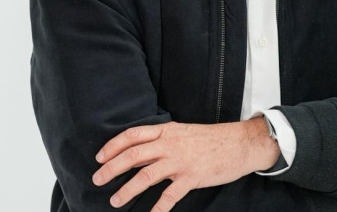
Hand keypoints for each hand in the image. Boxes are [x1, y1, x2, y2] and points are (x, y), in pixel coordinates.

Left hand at [92, 118, 277, 211]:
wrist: (239, 143)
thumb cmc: (210, 139)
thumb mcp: (181, 132)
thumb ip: (161, 141)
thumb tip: (137, 152)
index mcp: (165, 132)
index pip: (132, 136)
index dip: (112, 146)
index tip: (99, 157)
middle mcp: (170, 145)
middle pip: (132, 155)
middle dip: (111, 168)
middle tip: (97, 179)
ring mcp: (180, 162)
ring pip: (146, 176)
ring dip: (127, 190)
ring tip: (115, 200)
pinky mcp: (192, 177)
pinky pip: (170, 195)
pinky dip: (158, 208)